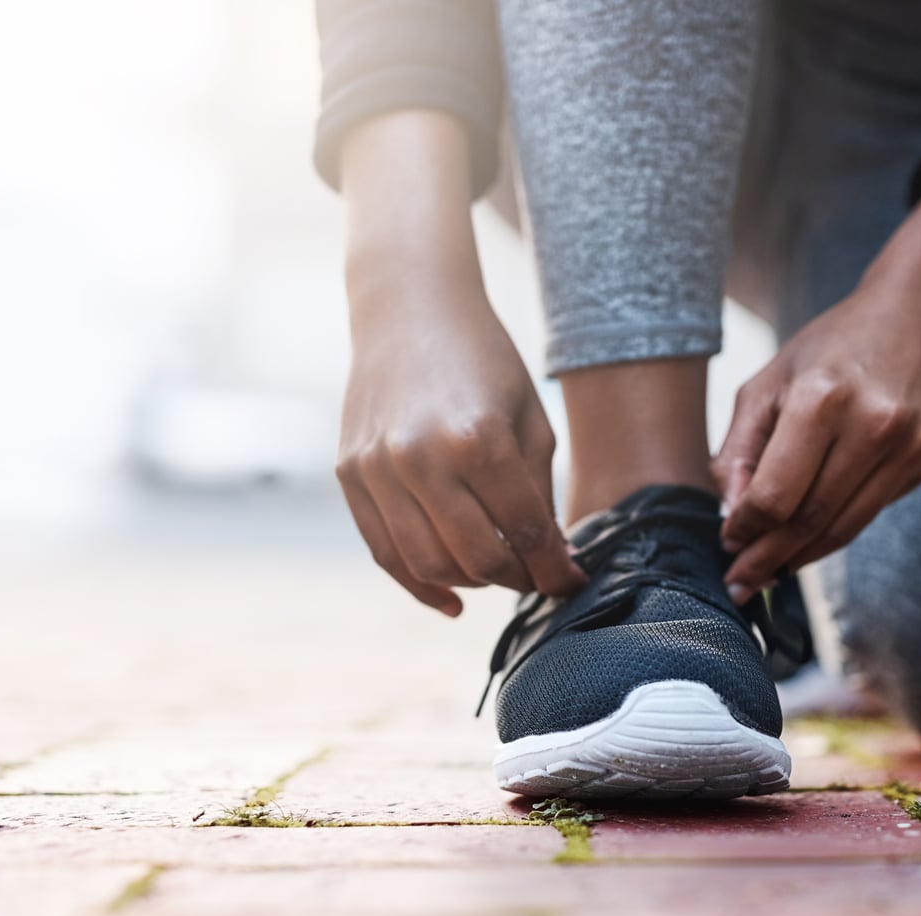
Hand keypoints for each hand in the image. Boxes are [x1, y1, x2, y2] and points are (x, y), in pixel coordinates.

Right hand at [338, 295, 582, 615]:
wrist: (409, 310)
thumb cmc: (483, 363)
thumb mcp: (530, 421)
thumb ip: (538, 495)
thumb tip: (552, 563)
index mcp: (479, 439)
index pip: (525, 531)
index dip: (554, 568)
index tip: (570, 582)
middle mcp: (421, 458)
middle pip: (478, 559)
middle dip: (516, 578)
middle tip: (534, 575)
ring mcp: (378, 469)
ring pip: (428, 565)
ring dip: (470, 582)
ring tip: (495, 572)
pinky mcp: (350, 474)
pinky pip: (384, 551)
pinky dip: (419, 584)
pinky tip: (451, 598)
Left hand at [711, 157, 920, 602]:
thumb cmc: (836, 344)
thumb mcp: (772, 379)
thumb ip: (740, 447)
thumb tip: (731, 513)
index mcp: (822, 398)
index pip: (774, 493)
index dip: (745, 528)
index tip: (727, 541)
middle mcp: (870, 426)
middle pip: (808, 519)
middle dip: (767, 558)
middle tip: (738, 583)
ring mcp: (904, 449)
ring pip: (840, 528)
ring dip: (798, 559)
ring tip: (765, 574)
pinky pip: (866, 515)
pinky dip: (830, 536)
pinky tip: (803, 547)